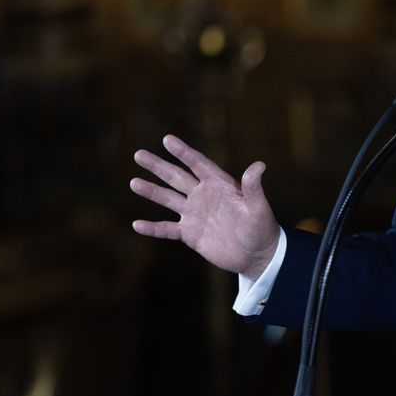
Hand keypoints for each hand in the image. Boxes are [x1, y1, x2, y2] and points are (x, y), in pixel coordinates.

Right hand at [130, 134, 281, 277]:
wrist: (257, 256)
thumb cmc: (262, 229)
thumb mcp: (258, 208)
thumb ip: (254, 188)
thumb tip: (260, 165)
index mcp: (219, 185)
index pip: (198, 164)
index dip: (183, 152)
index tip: (167, 139)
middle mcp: (203, 196)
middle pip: (177, 177)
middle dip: (158, 166)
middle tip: (138, 154)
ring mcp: (195, 214)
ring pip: (168, 199)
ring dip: (151, 191)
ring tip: (133, 182)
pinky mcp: (190, 234)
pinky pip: (167, 229)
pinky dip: (153, 228)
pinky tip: (136, 225)